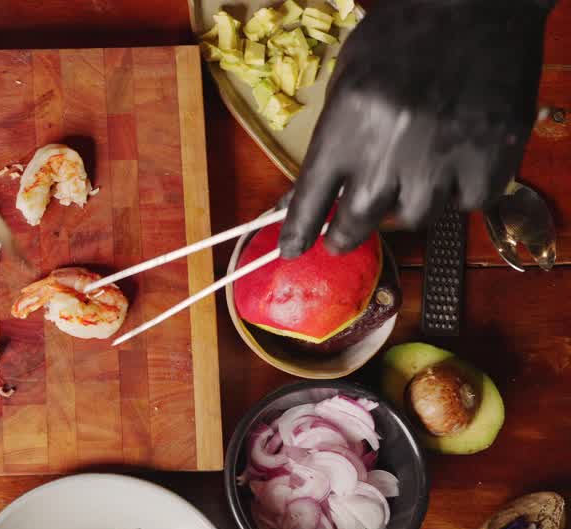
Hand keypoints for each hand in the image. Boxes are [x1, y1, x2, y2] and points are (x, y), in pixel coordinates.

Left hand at [279, 0, 552, 257]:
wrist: (478, 3)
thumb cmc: (404, 34)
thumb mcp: (349, 79)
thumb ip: (331, 138)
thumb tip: (306, 192)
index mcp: (346, 126)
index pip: (310, 199)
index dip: (298, 231)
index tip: (291, 250)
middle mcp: (389, 151)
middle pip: (358, 222)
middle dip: (345, 235)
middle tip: (342, 236)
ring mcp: (443, 159)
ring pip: (416, 216)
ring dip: (409, 204)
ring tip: (412, 174)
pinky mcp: (492, 158)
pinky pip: (470, 203)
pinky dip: (462, 192)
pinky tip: (457, 165)